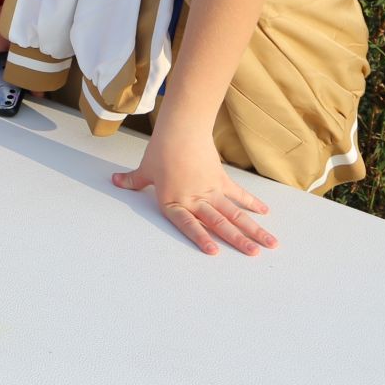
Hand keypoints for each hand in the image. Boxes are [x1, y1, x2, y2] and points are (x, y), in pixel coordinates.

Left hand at [112, 128, 276, 256]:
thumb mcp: (144, 169)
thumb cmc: (160, 150)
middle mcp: (195, 199)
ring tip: (269, 242)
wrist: (181, 129)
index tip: (215, 251)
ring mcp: (210, 190)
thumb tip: (115, 181)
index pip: (188, 225)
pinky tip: (264, 213)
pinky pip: (238, 194)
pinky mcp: (221, 179)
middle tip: (255, 254)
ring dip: (253, 228)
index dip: (200, 238)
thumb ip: (132, 181)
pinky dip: (251, 203)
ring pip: (234, 213)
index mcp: (174, 202)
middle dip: (239, 240)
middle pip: (220, 223)